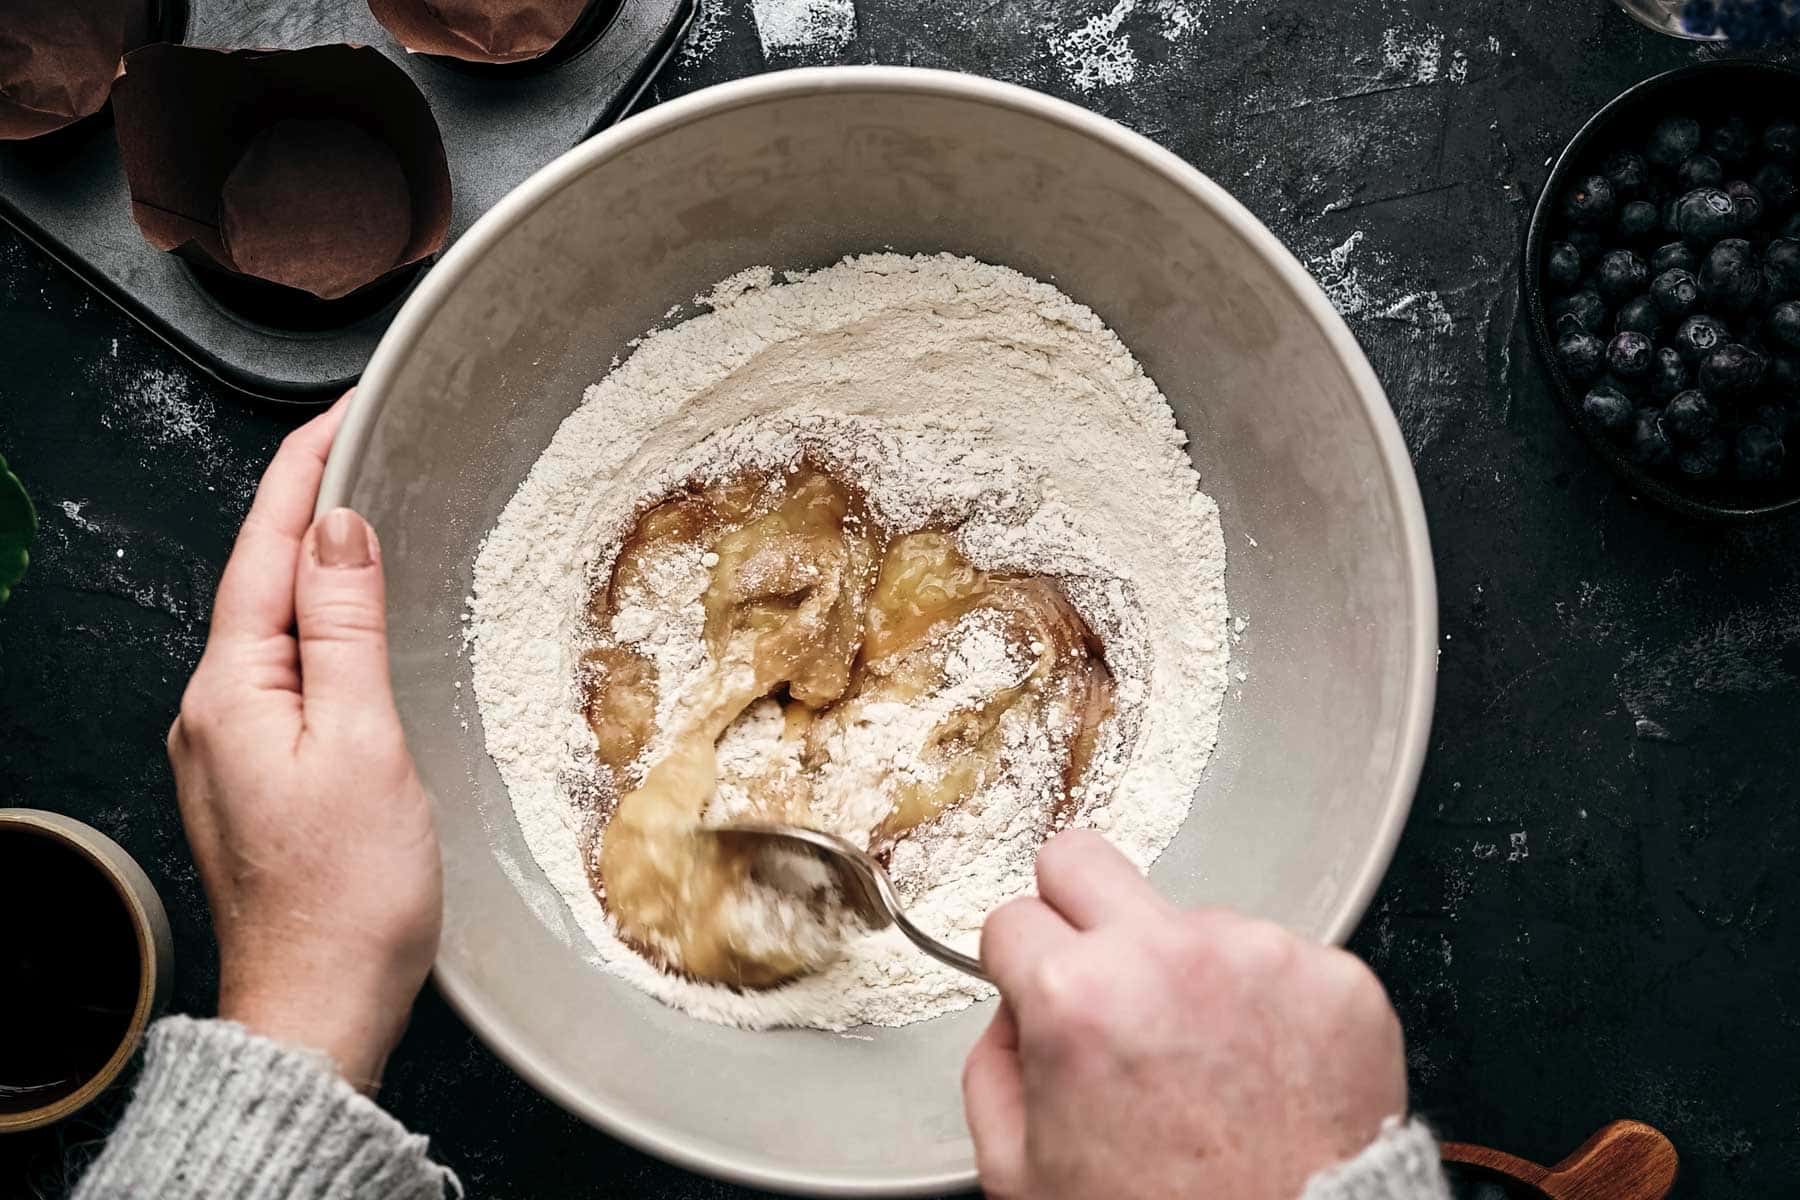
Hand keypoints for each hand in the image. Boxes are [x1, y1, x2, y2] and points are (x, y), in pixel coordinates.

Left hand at [168, 395, 438, 1091]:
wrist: (321, 1007)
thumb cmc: (349, 892)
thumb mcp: (364, 741)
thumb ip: (345, 627)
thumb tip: (336, 528)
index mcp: (232, 691)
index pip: (266, 548)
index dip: (304, 472)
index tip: (344, 412)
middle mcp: (212, 710)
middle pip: (258, 579)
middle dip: (306, 506)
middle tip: (364, 445)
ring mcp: (228, 747)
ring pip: (270, 627)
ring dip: (312, 565)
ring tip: (365, 515)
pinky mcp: (256, 778)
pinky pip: (281, 674)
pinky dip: (318, 628)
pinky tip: (352, 624)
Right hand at [965, 830, 1405, 1199]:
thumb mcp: (1021, 1173)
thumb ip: (990, 1068)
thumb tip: (1009, 1012)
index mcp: (1077, 996)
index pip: (1011, 916)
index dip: (1017, 963)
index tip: (1036, 984)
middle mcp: (1167, 955)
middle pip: (1083, 857)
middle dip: (1073, 908)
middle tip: (1098, 972)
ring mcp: (1260, 955)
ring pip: (1189, 918)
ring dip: (1186, 970)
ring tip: (1206, 1059)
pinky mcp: (1335, 977)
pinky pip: (1276, 957)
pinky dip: (1265, 1002)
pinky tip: (1263, 1065)